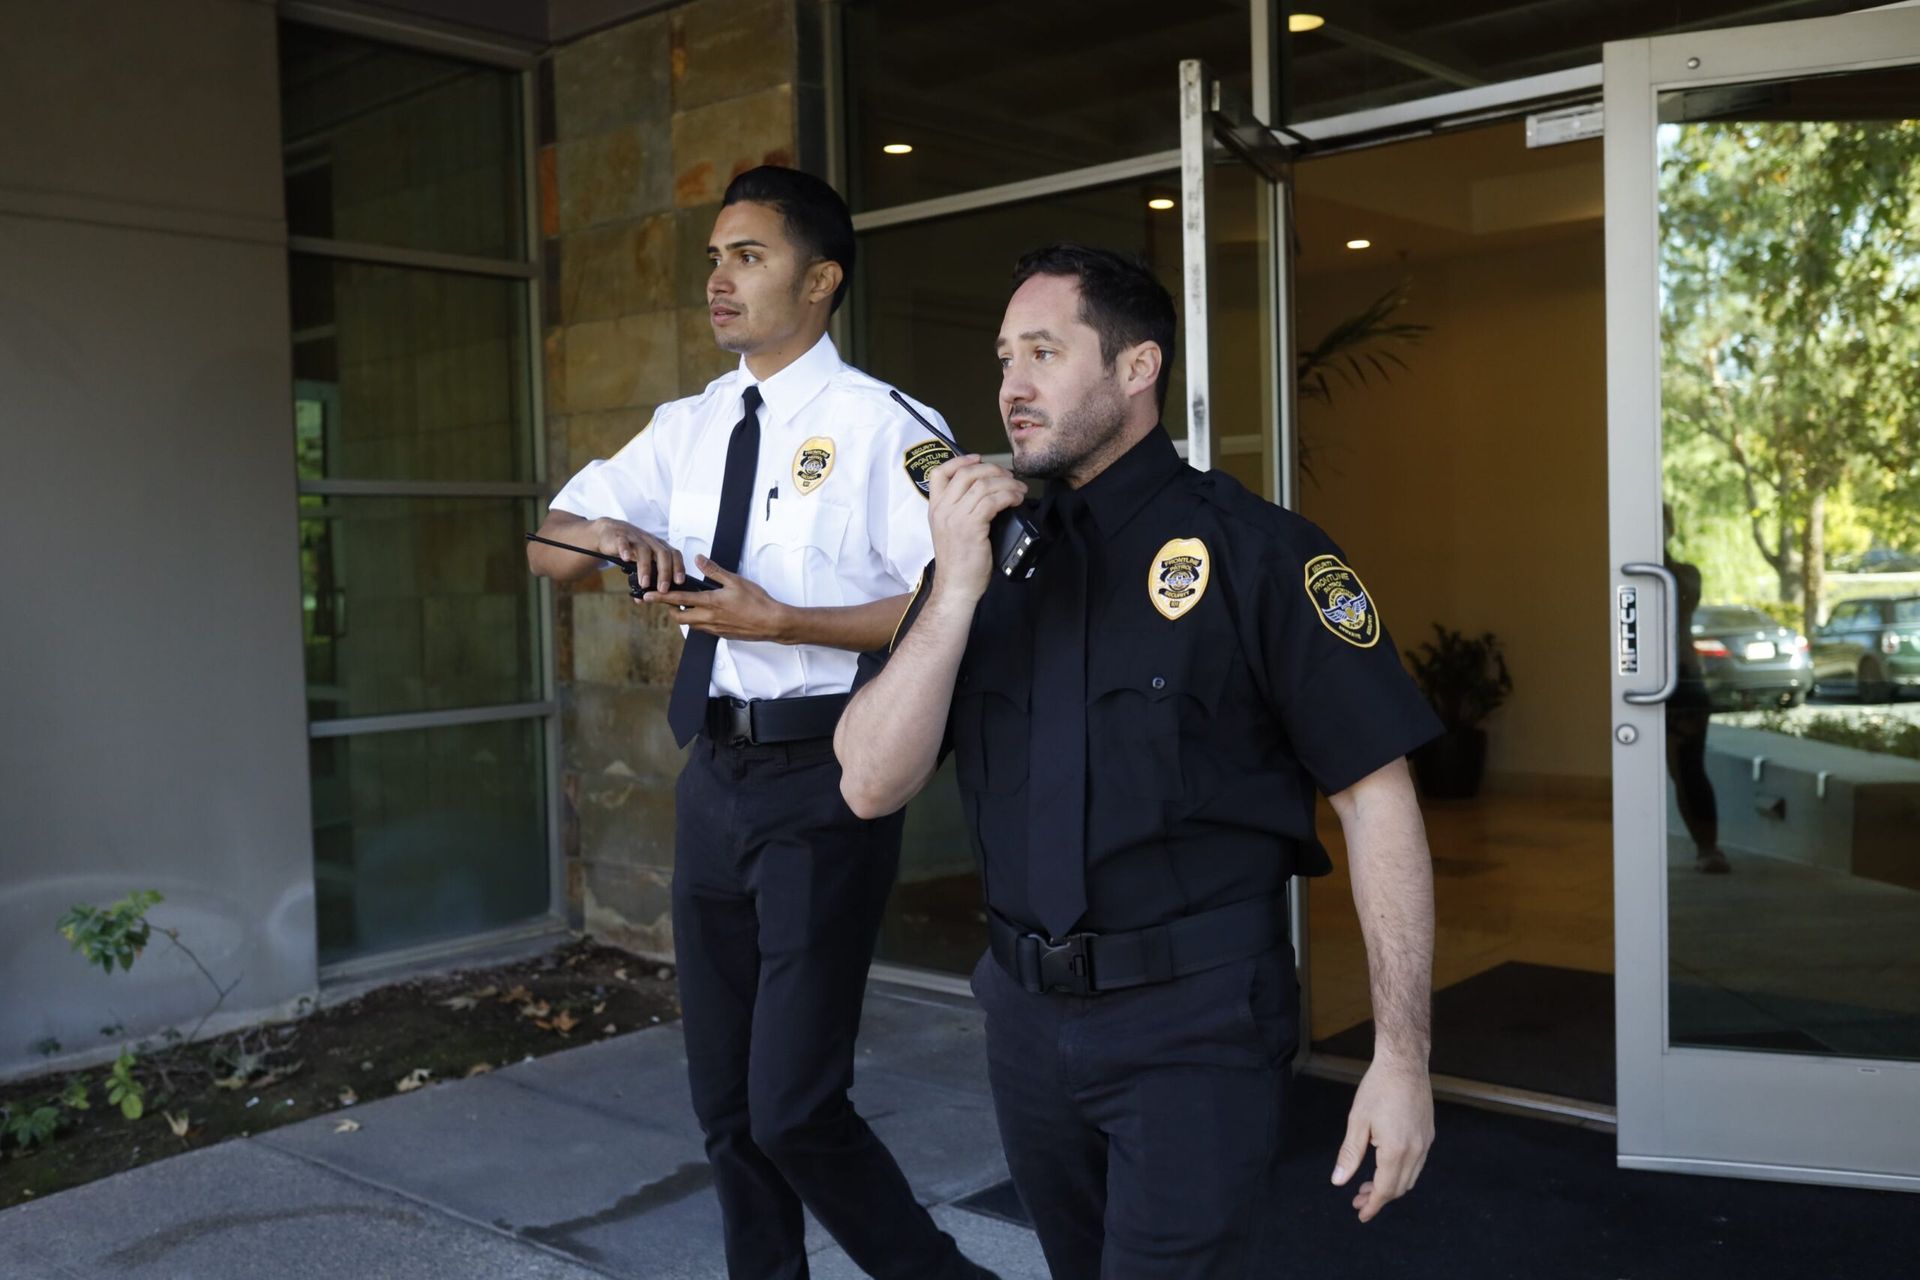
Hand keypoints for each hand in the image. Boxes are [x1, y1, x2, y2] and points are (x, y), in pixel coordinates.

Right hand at [588, 518, 682, 591]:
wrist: (609, 532)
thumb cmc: (630, 548)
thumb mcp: (640, 563)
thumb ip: (643, 579)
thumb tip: (642, 600)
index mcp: (659, 546)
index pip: (674, 555)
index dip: (678, 567)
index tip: (680, 582)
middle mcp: (650, 541)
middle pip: (663, 554)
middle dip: (665, 573)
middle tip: (663, 589)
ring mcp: (635, 538)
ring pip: (644, 551)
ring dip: (645, 568)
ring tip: (644, 584)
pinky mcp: (620, 537)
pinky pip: (624, 542)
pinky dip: (625, 550)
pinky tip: (626, 559)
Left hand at [643, 556, 792, 642]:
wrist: (772, 622)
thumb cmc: (757, 602)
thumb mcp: (735, 580)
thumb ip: (714, 570)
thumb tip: (700, 559)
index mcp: (710, 602)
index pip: (679, 599)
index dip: (661, 597)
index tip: (647, 596)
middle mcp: (709, 618)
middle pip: (679, 617)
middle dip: (670, 609)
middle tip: (668, 601)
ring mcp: (715, 629)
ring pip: (691, 624)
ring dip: (685, 615)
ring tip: (687, 606)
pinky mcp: (722, 635)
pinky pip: (704, 629)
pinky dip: (699, 621)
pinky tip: (706, 614)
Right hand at [924, 456, 1026, 604]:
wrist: (956, 587)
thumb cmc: (959, 563)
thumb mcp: (951, 530)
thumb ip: (960, 510)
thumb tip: (986, 493)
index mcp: (935, 508)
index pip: (939, 472)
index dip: (960, 460)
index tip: (978, 458)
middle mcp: (942, 509)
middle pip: (966, 473)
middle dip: (992, 469)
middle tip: (1009, 477)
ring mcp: (955, 517)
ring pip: (983, 484)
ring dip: (1006, 483)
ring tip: (1019, 490)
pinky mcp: (970, 526)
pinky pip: (993, 500)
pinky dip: (1009, 496)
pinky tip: (1016, 500)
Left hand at [1331, 1055, 1432, 1222]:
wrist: (1404, 1063)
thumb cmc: (1377, 1088)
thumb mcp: (1357, 1121)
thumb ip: (1350, 1154)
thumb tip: (1339, 1181)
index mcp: (1396, 1150)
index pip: (1386, 1189)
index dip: (1373, 1205)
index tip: (1361, 1214)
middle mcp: (1416, 1151)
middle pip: (1399, 1187)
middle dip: (1379, 1198)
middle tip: (1358, 1199)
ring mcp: (1426, 1143)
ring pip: (1410, 1178)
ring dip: (1391, 1186)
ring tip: (1369, 1186)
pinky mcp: (1429, 1134)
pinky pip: (1417, 1164)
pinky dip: (1402, 1173)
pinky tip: (1385, 1167)